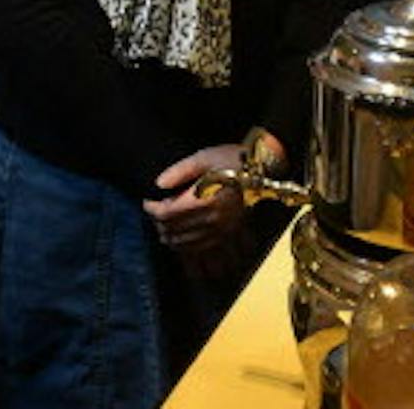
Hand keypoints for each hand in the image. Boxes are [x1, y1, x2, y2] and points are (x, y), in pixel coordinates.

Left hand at [143, 139, 271, 280]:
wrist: (265, 169)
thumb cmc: (233, 160)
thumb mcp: (205, 157)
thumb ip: (180, 171)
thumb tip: (158, 183)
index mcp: (203, 200)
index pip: (168, 213)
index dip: (152, 209)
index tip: (148, 202)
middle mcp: (212, 221)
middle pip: (175, 231)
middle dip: (159, 224)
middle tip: (155, 214)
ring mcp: (223, 232)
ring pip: (187, 246)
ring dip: (172, 241)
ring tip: (166, 231)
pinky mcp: (231, 237)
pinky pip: (207, 255)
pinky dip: (192, 255)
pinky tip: (185, 250)